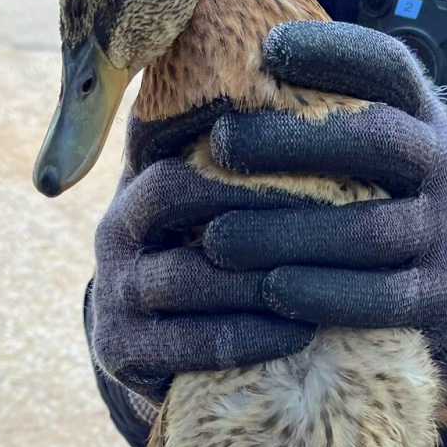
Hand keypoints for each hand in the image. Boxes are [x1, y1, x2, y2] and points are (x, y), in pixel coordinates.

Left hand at [88, 22, 446, 406]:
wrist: (436, 299)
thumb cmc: (362, 206)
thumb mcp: (356, 155)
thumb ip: (312, 118)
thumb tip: (208, 74)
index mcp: (421, 118)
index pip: (389, 67)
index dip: (334, 50)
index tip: (267, 48)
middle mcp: (446, 166)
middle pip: (377, 137)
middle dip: (292, 139)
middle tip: (219, 143)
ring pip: (370, 229)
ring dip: (287, 232)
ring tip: (216, 239)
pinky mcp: (444, 296)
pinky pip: (383, 297)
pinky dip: (323, 293)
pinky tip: (269, 290)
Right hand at [88, 100, 315, 403]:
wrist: (172, 355)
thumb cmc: (220, 265)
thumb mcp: (222, 212)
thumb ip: (251, 166)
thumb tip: (314, 90)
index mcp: (139, 186)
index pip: (185, 155)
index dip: (245, 156)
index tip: (318, 156)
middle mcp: (114, 233)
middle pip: (175, 199)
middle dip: (258, 203)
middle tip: (336, 208)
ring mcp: (111, 293)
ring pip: (186, 276)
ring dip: (261, 274)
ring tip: (329, 274)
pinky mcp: (118, 351)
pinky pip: (187, 344)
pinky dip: (249, 337)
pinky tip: (301, 332)